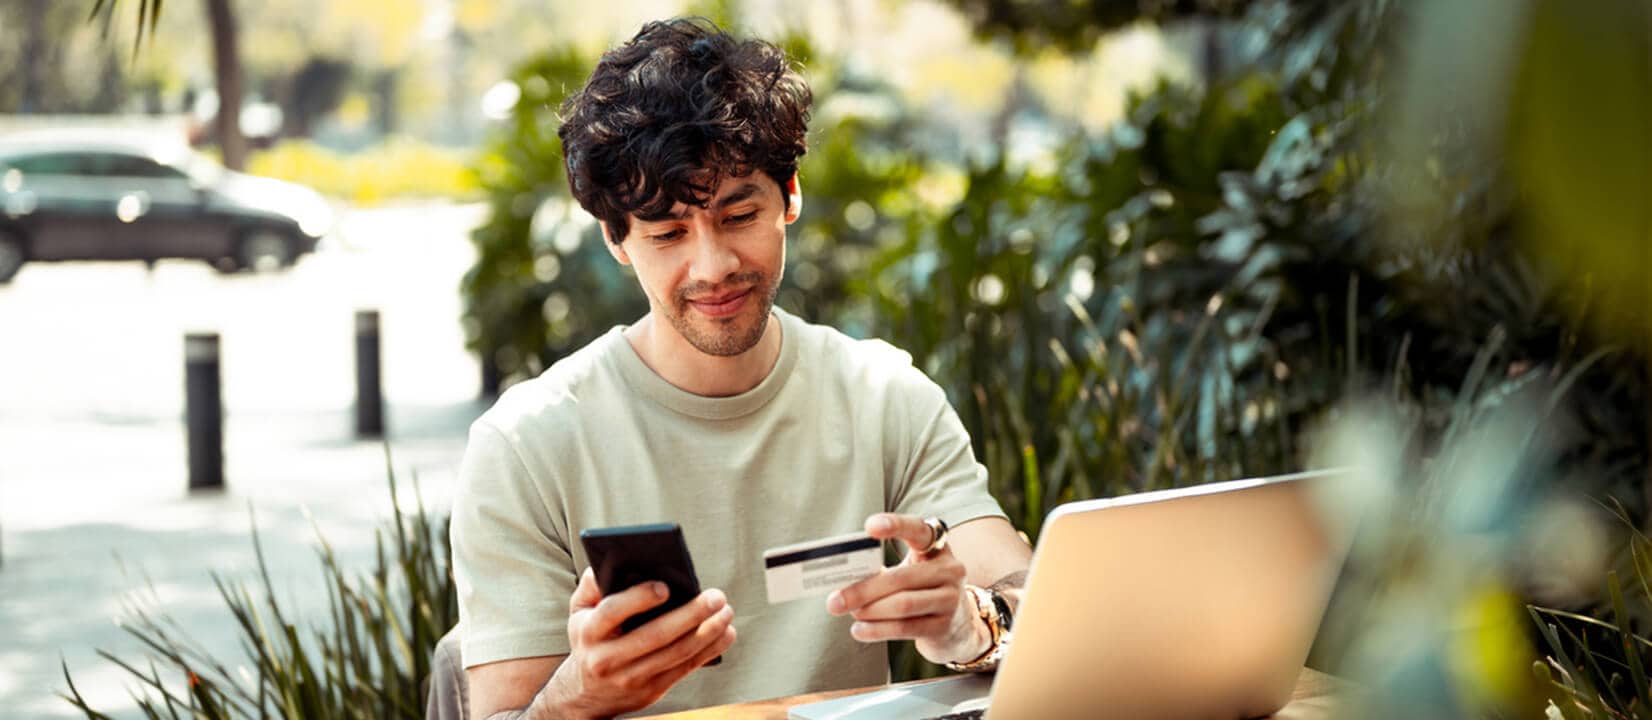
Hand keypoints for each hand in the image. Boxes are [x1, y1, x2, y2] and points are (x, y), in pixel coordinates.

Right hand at [539, 568, 736, 718]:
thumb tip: (612, 560)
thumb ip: (592, 585)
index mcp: (589, 632)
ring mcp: (631, 677)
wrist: (586, 694)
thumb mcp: (579, 612)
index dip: (639, 599)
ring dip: (707, 633)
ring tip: (726, 612)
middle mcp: (608, 658)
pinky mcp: (652, 690)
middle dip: (690, 615)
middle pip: (655, 636)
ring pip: (676, 654)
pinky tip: (726, 633)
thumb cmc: (589, 639)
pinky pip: (685, 668)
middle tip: (716, 596)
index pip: (613, 612)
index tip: (666, 586)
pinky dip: (709, 650)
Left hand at [824, 513, 988, 665]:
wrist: (958, 626)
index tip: (869, 527)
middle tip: (835, 600)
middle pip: (901, 577)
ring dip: (869, 610)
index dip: (896, 525)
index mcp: (937, 547)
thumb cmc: (922, 590)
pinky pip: (905, 628)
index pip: (919, 530)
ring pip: (902, 604)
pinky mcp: (944, 626)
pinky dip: (878, 630)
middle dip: (863, 590)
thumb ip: (883, 570)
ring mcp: (950, 599)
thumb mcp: (910, 572)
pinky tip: (859, 631)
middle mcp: (950, 570)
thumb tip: (843, 581)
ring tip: (849, 613)